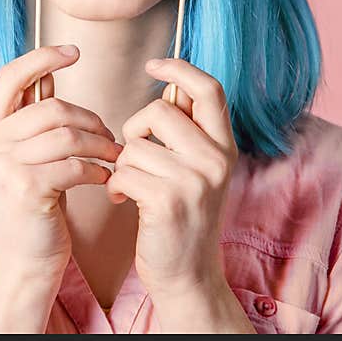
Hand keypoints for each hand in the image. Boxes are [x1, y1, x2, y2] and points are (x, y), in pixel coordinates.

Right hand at [0, 44, 122, 279]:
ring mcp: (2, 165)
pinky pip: (74, 164)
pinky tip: (104, 177)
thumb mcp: (28, 151)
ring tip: (113, 155)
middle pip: (51, 107)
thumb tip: (49, 71)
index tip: (73, 51)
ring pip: (67, 135)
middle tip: (110, 134)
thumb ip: (32, 112)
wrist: (26, 257)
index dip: (42, 57)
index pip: (10, 76)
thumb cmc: (33, 199)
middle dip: (90, 118)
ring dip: (100, 144)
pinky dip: (96, 169)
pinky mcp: (24, 188)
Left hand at [106, 57, 239, 296]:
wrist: (187, 275)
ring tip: (132, 185)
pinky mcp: (168, 202)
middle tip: (135, 155)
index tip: (154, 65)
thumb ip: (188, 131)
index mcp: (224, 146)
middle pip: (160, 111)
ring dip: (123, 164)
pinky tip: (124, 200)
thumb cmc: (183, 216)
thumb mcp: (198, 169)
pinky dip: (116, 185)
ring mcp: (194, 182)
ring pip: (135, 145)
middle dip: (135, 130)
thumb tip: (170, 87)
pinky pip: (124, 172)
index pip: (209, 89)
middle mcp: (216, 161)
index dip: (180, 68)